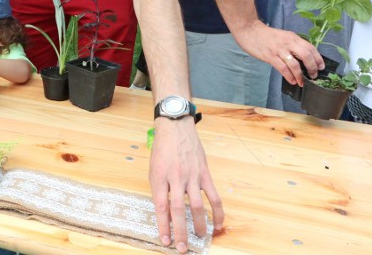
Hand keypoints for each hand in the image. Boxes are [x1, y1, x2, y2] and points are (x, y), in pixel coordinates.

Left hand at [150, 118, 223, 252]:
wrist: (175, 128)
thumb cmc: (162, 150)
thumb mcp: (153, 168)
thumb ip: (159, 189)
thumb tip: (166, 212)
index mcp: (159, 177)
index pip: (161, 206)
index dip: (163, 225)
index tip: (165, 240)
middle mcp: (175, 178)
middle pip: (179, 210)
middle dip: (180, 231)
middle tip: (181, 247)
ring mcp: (191, 176)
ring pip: (197, 206)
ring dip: (199, 225)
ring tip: (199, 238)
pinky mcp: (204, 174)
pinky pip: (213, 196)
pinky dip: (217, 212)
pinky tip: (217, 224)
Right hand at [233, 21, 322, 84]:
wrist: (249, 30)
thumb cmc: (266, 35)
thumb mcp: (283, 36)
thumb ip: (292, 45)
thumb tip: (302, 58)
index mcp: (293, 37)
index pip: (310, 47)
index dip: (318, 58)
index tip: (321, 67)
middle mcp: (288, 43)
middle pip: (306, 55)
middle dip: (312, 67)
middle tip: (314, 76)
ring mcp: (278, 49)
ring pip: (294, 64)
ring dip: (300, 75)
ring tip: (302, 82)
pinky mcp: (270, 56)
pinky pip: (282, 68)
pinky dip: (289, 76)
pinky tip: (292, 81)